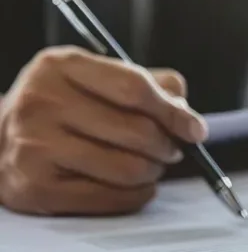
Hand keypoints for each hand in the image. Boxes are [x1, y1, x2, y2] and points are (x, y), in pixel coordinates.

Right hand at [0, 46, 206, 215]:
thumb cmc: (61, 106)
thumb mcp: (94, 76)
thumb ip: (145, 82)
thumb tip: (183, 107)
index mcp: (62, 66)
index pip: (134, 88)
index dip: (174, 112)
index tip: (196, 129)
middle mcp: (43, 103)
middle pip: (137, 132)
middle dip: (168, 145)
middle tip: (171, 149)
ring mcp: (36, 147)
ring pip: (127, 169)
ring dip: (153, 171)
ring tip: (151, 164)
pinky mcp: (37, 188)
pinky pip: (110, 198)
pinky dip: (137, 195)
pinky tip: (136, 185)